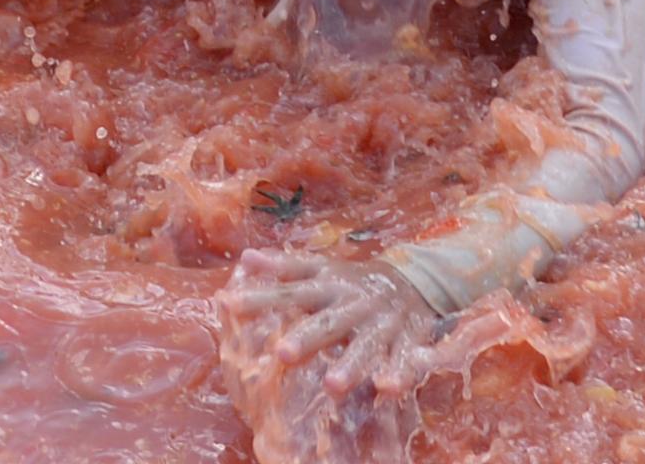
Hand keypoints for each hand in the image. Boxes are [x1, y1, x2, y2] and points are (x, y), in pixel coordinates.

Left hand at [216, 252, 441, 462]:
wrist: (415, 283)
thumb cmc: (355, 282)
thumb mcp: (323, 268)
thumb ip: (286, 266)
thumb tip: (245, 257)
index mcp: (330, 286)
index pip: (291, 292)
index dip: (262, 298)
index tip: (229, 304)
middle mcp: (354, 304)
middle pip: (328, 323)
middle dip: (307, 339)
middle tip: (281, 354)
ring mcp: (381, 324)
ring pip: (365, 346)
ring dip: (350, 364)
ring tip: (331, 385)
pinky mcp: (406, 341)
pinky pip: (404, 361)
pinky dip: (398, 374)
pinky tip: (387, 388)